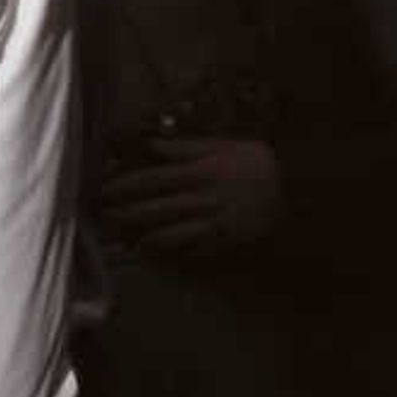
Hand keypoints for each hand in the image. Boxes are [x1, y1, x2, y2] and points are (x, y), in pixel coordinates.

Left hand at [100, 134, 281, 252]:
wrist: (296, 186)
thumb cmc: (255, 161)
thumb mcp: (221, 146)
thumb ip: (184, 148)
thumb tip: (150, 144)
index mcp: (199, 171)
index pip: (153, 179)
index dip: (125, 184)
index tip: (102, 188)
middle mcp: (202, 198)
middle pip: (156, 207)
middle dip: (125, 212)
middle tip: (100, 215)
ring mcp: (212, 222)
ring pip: (171, 231)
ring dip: (142, 234)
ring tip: (119, 236)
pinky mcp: (223, 239)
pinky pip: (192, 248)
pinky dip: (170, 250)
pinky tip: (151, 252)